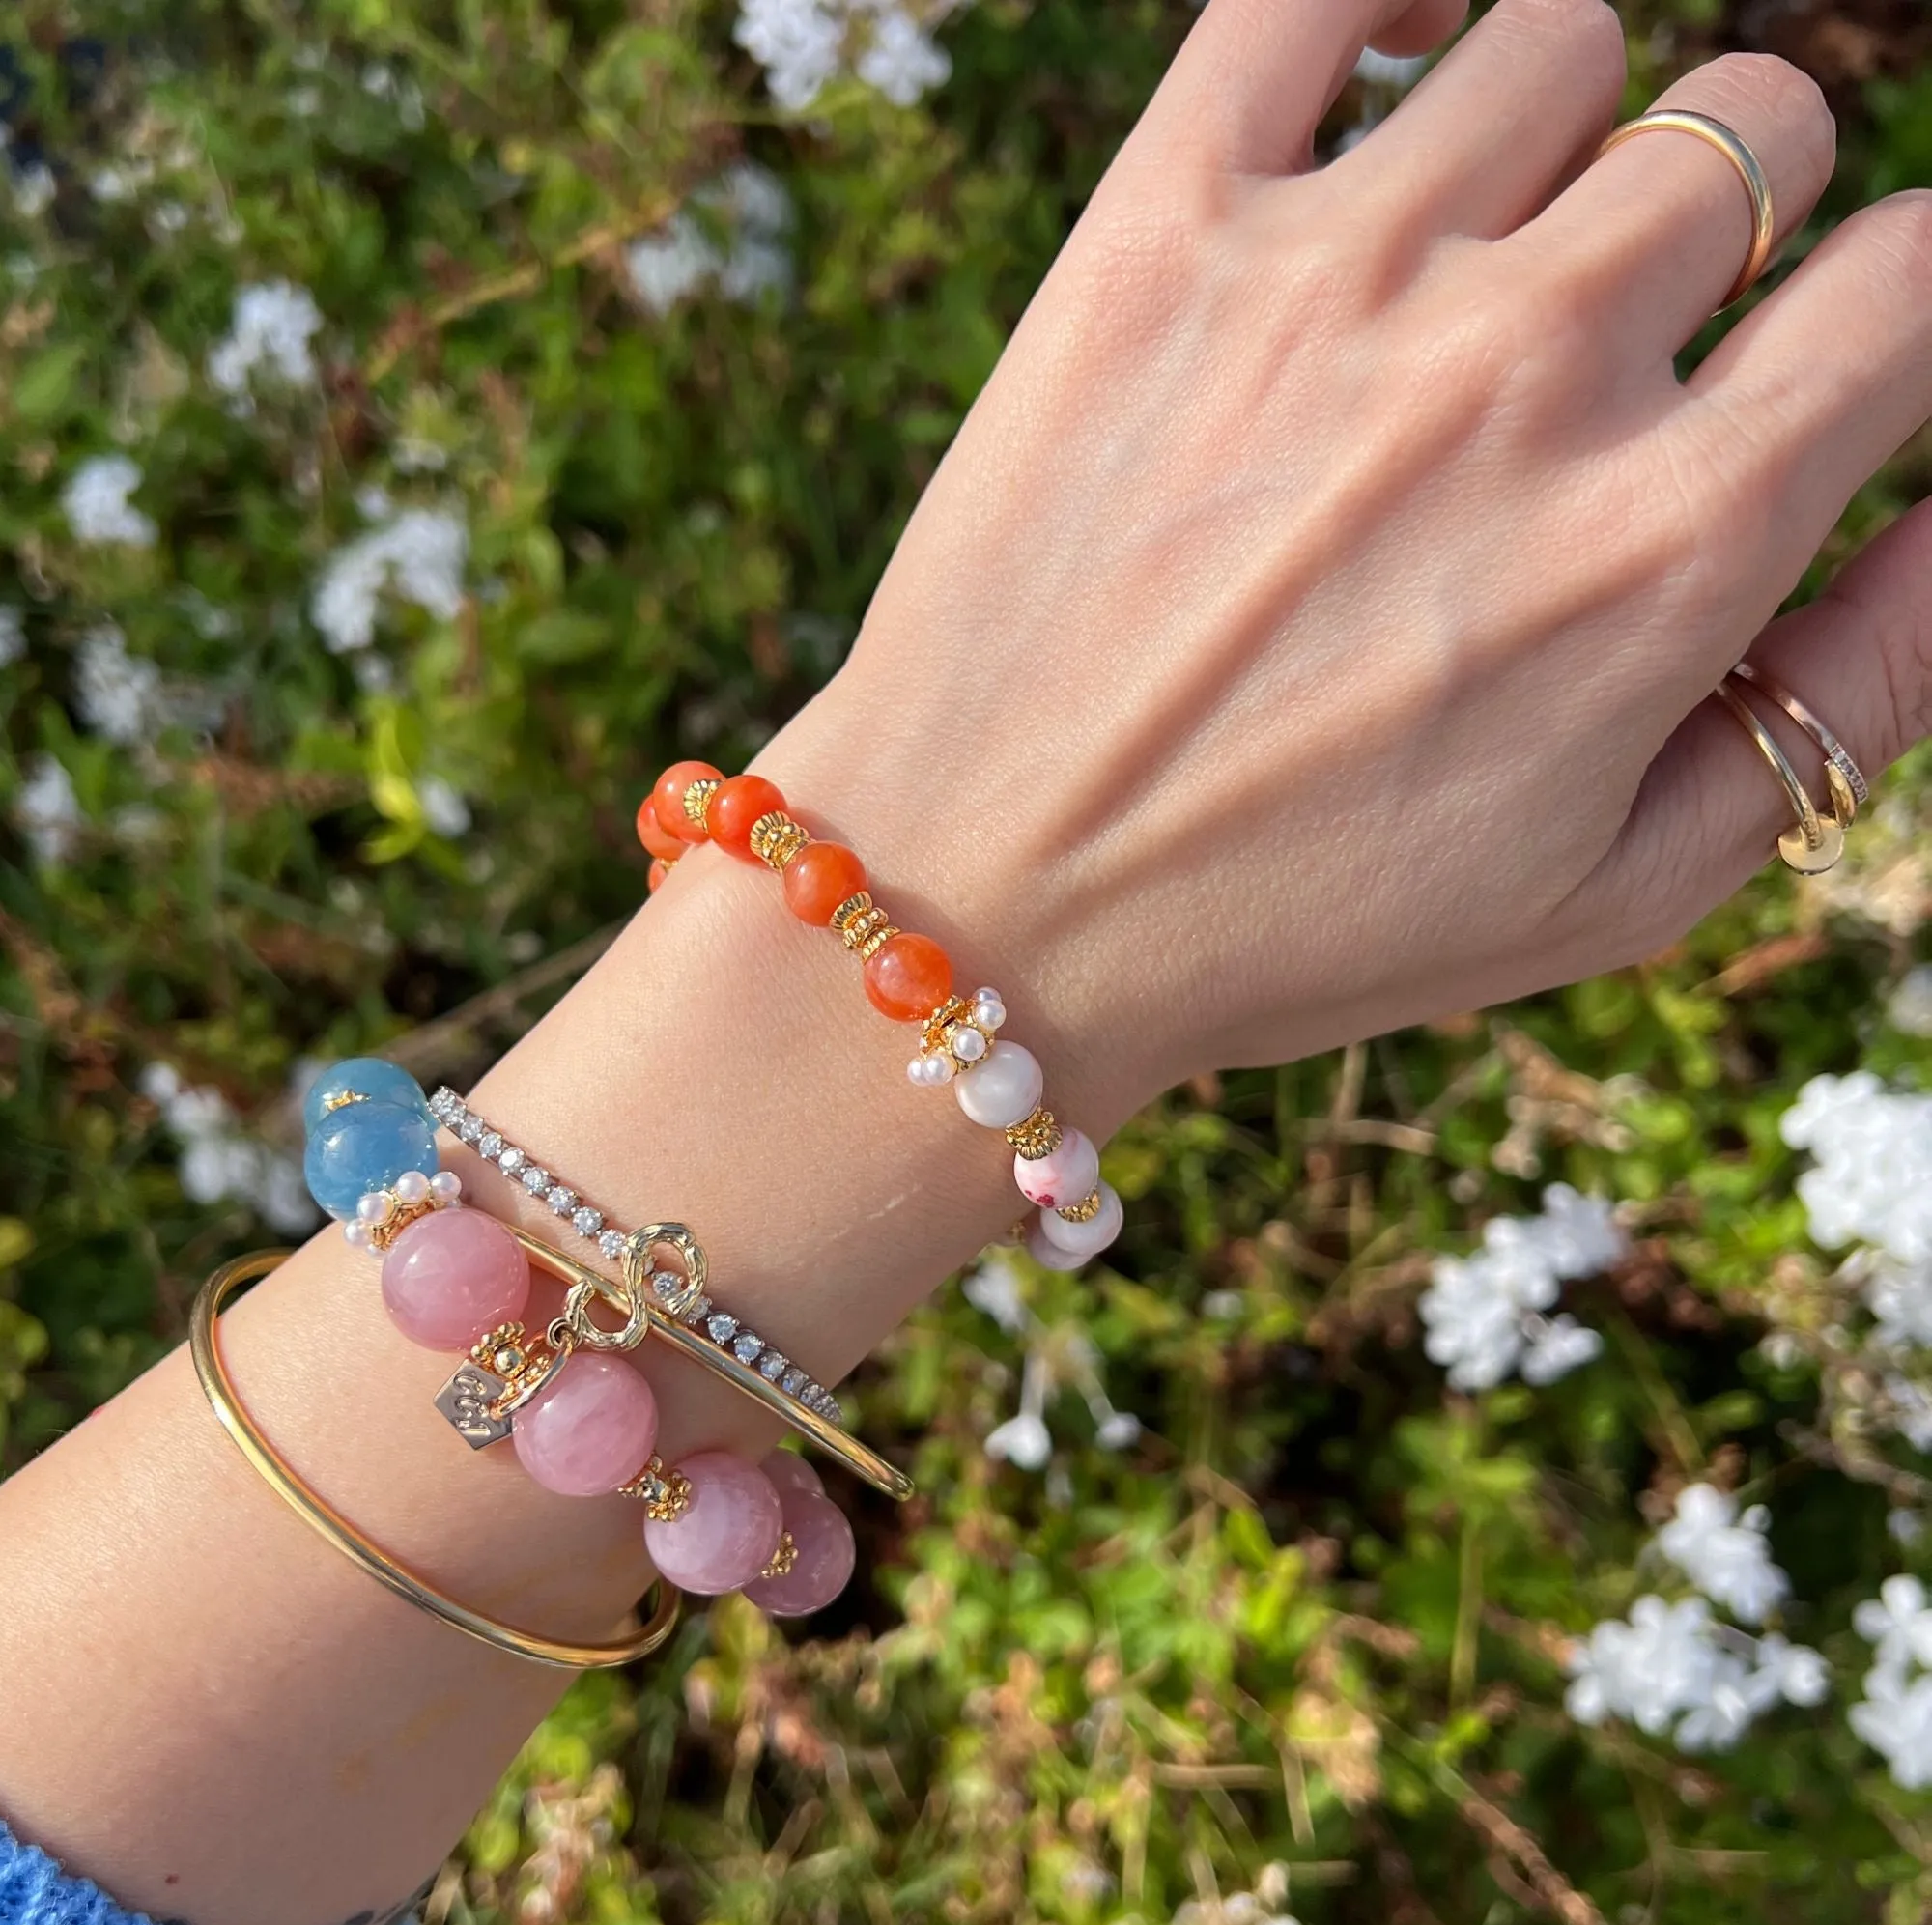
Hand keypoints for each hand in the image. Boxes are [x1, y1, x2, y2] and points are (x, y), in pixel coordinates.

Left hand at [758, 0, 1931, 1125]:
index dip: (1888, 309)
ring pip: (1563, 43)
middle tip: (1605, 346)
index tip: (1808, 357)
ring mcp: (1335, 277)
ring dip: (1552, 141)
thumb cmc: (1302, 922)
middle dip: (1723, 225)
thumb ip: (1850, 698)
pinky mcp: (1157, 235)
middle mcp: (1525, 369)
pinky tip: (1386, 82)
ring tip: (1463, 273)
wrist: (995, 903)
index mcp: (1665, 538)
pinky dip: (1377, 0)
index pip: (1911, 282)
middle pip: (1752, 128)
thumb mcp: (1617, 891)